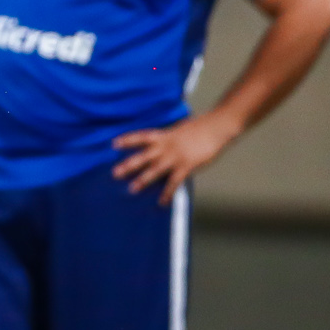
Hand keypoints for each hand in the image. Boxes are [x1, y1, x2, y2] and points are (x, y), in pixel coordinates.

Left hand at [112, 113, 240, 203]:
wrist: (216, 127)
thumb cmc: (200, 127)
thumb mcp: (180, 129)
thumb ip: (169, 138)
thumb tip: (163, 143)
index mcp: (164, 135)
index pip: (141, 137)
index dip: (127, 140)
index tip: (113, 144)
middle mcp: (166, 146)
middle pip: (143, 156)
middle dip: (129, 165)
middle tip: (115, 173)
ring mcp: (175, 157)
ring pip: (155, 170)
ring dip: (143, 180)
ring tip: (132, 189)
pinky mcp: (187, 166)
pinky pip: (174, 182)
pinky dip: (168, 193)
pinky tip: (162, 202)